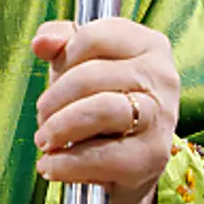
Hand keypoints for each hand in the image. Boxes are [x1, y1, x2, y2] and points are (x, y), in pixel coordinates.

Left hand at [31, 17, 180, 203]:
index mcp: (148, 44)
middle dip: (53, 101)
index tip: (54, 79)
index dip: (62, 60)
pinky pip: (100, 156)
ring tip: (45, 141)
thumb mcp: (82, 63)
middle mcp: (162, 76)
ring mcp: (161, 117)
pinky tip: (50, 165)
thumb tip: (41, 42)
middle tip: (42, 118)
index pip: (92, 38)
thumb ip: (61, 42)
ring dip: (59, 128)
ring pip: (100, 111)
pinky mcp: (152, 156)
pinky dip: (65, 164)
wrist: (131, 162)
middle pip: (89, 77)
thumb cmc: (104, 101)